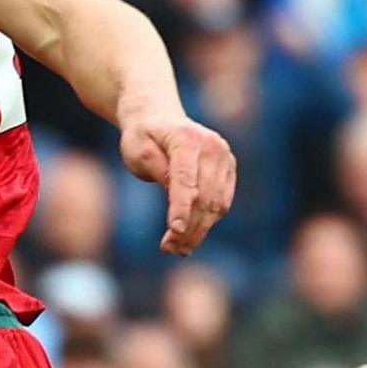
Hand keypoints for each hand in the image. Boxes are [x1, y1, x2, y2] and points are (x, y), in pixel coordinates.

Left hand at [120, 111, 235, 254]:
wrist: (159, 119)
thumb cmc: (142, 137)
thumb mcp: (137, 150)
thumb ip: (156, 170)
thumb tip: (177, 199)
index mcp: (187, 138)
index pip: (186, 179)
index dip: (181, 207)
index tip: (174, 231)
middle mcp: (212, 146)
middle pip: (205, 196)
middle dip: (188, 227)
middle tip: (169, 248)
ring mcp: (225, 157)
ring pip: (217, 204)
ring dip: (199, 230)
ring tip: (177, 249)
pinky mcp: (229, 168)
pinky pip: (223, 202)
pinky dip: (208, 222)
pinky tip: (191, 236)